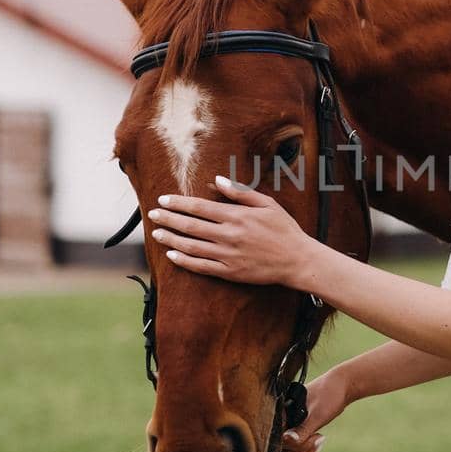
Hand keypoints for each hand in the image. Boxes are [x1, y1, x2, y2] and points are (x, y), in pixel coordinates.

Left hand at [147, 175, 315, 285]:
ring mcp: (228, 255)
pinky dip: (184, 261)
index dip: (178, 203)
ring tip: (157, 233)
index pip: (199, 208)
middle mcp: (229, 235)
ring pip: (191, 246)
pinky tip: (172, 255)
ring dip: (171, 239)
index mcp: (237, 216)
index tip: (163, 200)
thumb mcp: (267, 204)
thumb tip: (217, 180)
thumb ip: (240, 192)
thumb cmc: (284, 229)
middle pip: (190, 226)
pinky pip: (201, 266)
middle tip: (153, 214)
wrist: (297, 260)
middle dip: (168, 219)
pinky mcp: (229, 272)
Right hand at [281, 366, 354, 451]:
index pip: (273, 438)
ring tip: (320, 439)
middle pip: (279, 451)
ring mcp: (284, 430)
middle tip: (318, 437)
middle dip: (301, 450)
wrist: (339, 389)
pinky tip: (317, 444)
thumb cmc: (328, 395)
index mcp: (278, 412)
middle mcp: (278, 422)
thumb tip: (285, 439)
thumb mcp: (317, 414)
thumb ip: (302, 429)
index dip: (290, 444)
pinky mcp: (293, 435)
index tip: (309, 437)